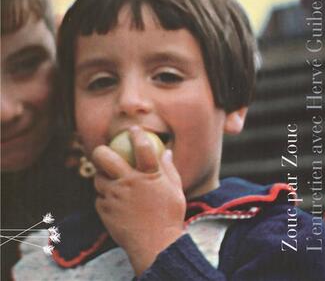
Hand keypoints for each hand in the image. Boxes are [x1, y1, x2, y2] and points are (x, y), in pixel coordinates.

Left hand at [92, 126, 185, 275]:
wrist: (155, 246)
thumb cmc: (169, 217)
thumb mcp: (175, 191)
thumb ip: (169, 169)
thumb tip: (166, 151)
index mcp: (148, 175)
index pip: (142, 146)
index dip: (137, 134)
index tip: (133, 130)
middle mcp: (128, 182)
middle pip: (104, 157)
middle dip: (101, 151)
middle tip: (104, 153)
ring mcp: (114, 197)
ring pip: (98, 178)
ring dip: (103, 177)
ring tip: (110, 180)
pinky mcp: (104, 211)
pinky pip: (100, 198)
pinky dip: (105, 198)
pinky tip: (113, 201)